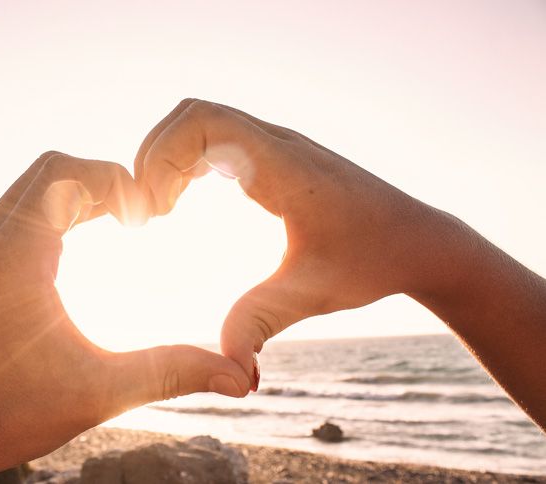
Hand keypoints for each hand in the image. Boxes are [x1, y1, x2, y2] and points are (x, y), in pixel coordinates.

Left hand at [0, 152, 248, 481]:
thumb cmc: (3, 413)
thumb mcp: (98, 391)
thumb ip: (172, 373)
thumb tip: (241, 377)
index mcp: (15, 253)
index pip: (66, 171)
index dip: (116, 179)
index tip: (148, 211)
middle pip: (50, 169)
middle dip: (102, 181)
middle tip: (139, 213)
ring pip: (31, 189)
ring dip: (78, 194)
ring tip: (119, 221)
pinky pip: (17, 213)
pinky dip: (55, 214)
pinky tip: (81, 246)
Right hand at [134, 98, 545, 431]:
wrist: (417, 241)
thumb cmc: (371, 260)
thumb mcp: (311, 293)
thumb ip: (261, 322)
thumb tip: (229, 371)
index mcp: (282, 166)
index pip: (203, 123)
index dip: (162, 157)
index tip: (155, 213)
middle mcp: (277, 144)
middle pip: (192, 115)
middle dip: (155, 156)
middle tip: (148, 214)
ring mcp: (276, 145)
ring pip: (201, 122)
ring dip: (168, 157)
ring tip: (159, 209)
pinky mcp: (275, 156)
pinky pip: (216, 138)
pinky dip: (186, 160)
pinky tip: (181, 201)